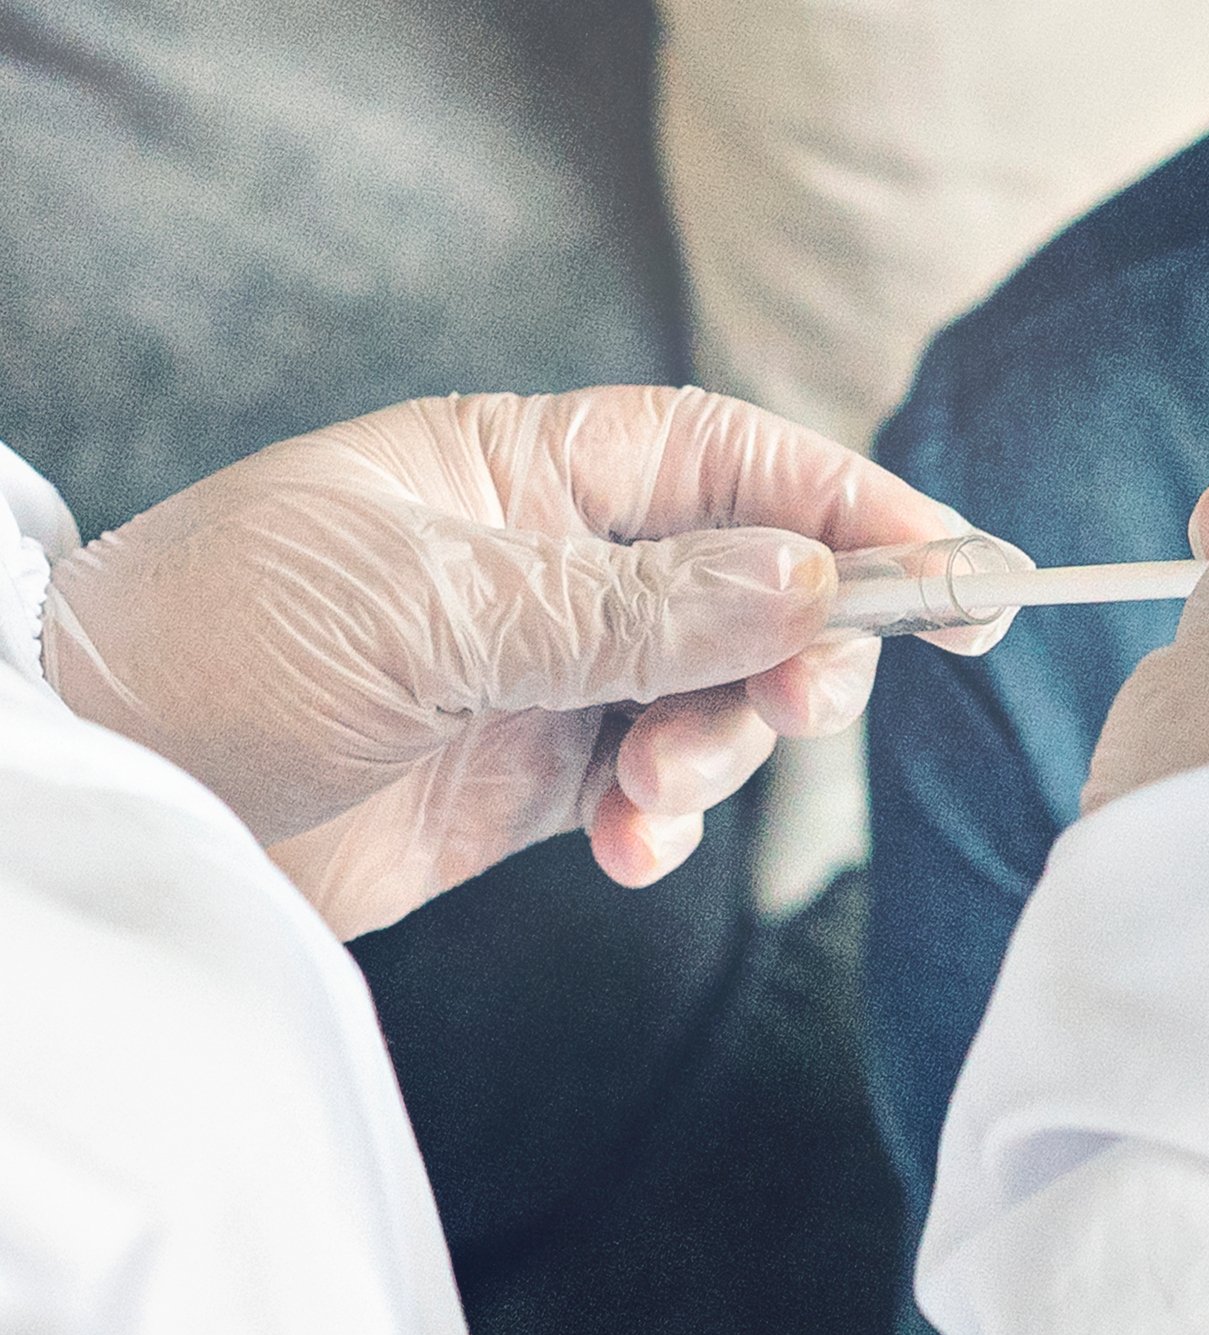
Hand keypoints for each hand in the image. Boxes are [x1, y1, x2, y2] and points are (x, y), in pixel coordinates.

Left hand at [43, 387, 1009, 939]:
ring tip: (654, 797)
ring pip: (717, 694)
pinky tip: (629, 852)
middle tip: (803, 706)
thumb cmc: (221, 645)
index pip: (725, 458)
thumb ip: (631, 607)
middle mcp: (554, 562)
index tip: (947, 564)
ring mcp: (550, 672)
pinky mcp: (533, 778)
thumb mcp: (432, 610)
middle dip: (797, 646)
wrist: (111, 798)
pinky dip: (668, 822)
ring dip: (722, 749)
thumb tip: (810, 583)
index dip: (846, 499)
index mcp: (524, 469)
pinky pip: (655, 788)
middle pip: (751, 583)